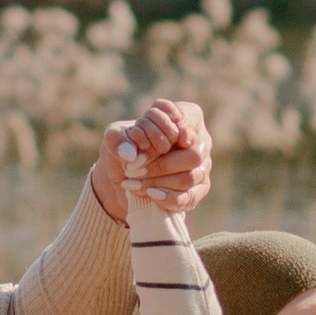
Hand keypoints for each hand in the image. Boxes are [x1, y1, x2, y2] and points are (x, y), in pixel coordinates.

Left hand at [94, 95, 212, 221]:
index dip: (173, 129)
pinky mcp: (197, 190)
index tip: (150, 141)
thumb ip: (116, 139)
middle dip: (161, 164)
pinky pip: (189, 197)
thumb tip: (129, 154)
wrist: (123, 178)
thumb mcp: (113, 139)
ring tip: (132, 183)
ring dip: (158, 181)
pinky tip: (150, 194)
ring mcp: (202, 166)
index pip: (190, 117)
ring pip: (190, 177)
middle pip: (193, 154)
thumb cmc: (124, 150)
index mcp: (185, 117)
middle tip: (133, 169)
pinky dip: (168, 197)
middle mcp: (200, 140)